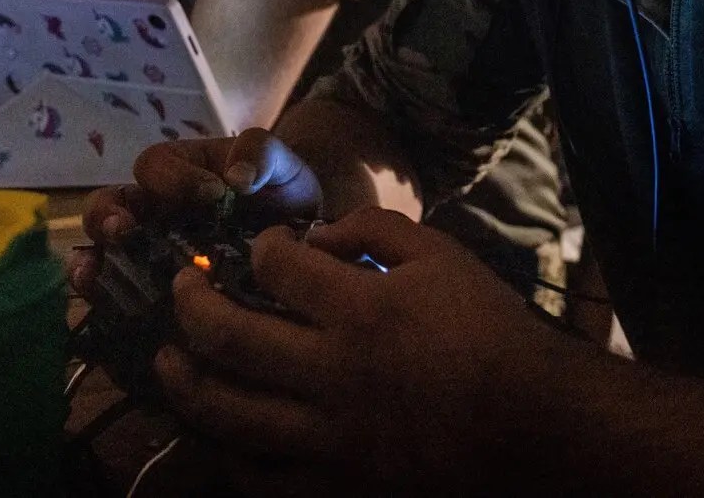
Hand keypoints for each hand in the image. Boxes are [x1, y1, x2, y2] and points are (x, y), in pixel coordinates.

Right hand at [68, 129, 322, 296]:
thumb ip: (263, 154)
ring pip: (102, 253)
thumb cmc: (281, 195)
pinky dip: (107, 305)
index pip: (155, 166)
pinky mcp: (156, 296)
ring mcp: (148, 254)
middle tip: (122, 231)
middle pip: (107, 207)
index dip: (175, 179)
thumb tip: (238, 178)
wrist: (303, 248)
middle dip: (107, 217)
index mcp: (177, 170)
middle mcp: (151, 210)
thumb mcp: (280, 166)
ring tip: (93, 274)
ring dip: (94, 262)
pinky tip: (111, 313)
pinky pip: (120, 300)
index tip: (213, 195)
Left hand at [156, 208, 571, 495]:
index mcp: (362, 311)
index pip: (274, 267)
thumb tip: (317, 235)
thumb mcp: (443, 256)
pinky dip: (228, 452)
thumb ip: (376, 231)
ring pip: (226, 413)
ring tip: (168, 360)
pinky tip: (220, 431)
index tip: (260, 250)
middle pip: (227, 337)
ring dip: (185, 381)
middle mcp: (334, 374)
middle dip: (189, 306)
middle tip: (180, 291)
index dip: (257, 250)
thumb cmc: (489, 332)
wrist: (535, 426)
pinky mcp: (337, 487)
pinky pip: (260, 478)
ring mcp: (330, 438)